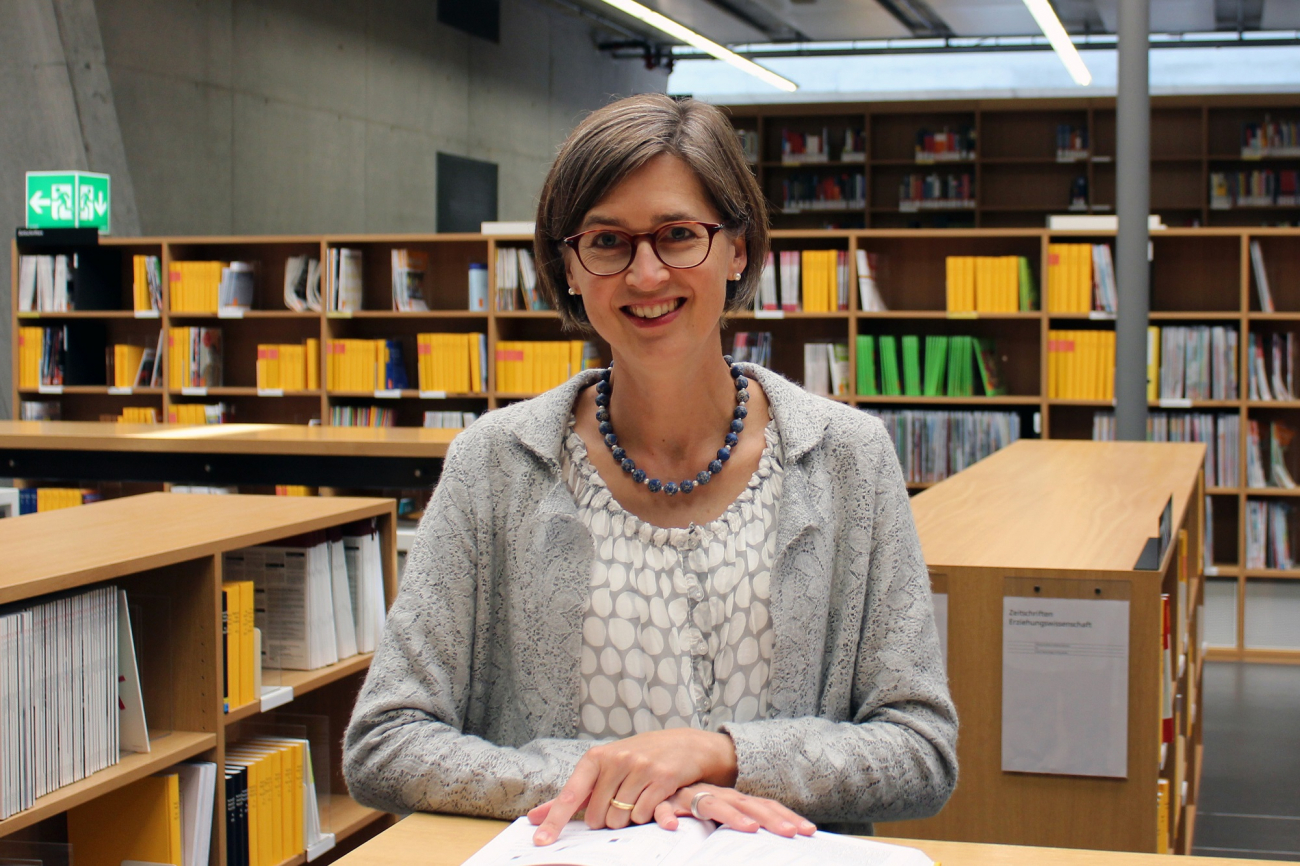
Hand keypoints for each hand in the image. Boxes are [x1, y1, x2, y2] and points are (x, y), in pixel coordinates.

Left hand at [528, 729, 736, 843]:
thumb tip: (536, 816)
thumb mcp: (604, 768)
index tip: (541, 841)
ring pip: (619, 818)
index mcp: (596, 757)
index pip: (570, 795)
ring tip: (634, 802)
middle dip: (605, 820)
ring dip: (625, 820)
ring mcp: (639, 768)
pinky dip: (643, 816)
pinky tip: (648, 801)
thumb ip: (573, 794)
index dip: (554, 820)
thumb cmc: (637, 758)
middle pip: (596, 815)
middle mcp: (616, 760)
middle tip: (617, 805)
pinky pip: (642, 815)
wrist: (683, 745)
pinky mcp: (661, 778)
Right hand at [651, 784, 816, 837]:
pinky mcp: (665, 799)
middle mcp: (715, 793)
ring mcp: (691, 795)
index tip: (809, 830)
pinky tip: (672, 826)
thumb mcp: (717, 813)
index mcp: (731, 798)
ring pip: (713, 804)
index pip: (763, 805)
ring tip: (749, 828)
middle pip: (747, 804)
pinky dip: (668, 815)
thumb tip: (768, 838)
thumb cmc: (689, 804)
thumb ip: (737, 822)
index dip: (785, 816)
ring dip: (731, 816)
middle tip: (791, 832)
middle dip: (770, 818)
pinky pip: (666, 807)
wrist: (655, 782)